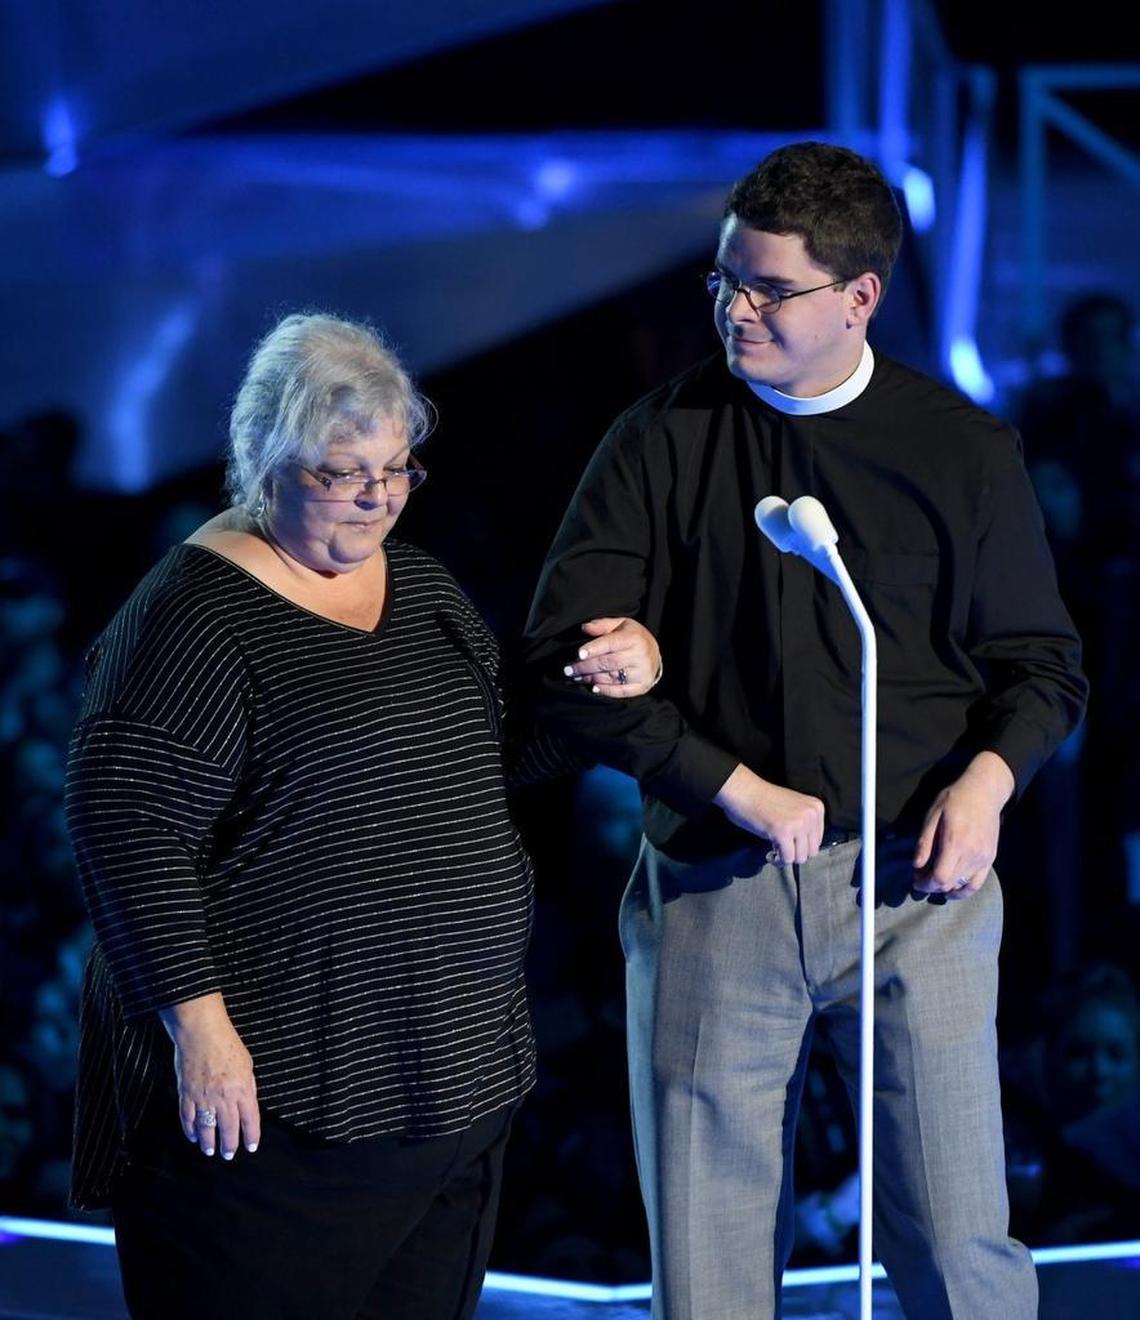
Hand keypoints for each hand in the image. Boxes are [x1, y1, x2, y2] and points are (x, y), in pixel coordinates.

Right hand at [159, 992, 260, 1158]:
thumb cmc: (227, 1044)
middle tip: (228, 1155)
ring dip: (208, 1142)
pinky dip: (190, 1129)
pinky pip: (187, 1117)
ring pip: (206, 1128)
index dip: (251, 1136)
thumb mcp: (247, 1064)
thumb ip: (247, 1086)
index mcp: (242, 1089)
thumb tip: (247, 1103)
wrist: (201, 1032)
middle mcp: (223, 1097)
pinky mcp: (186, 1094)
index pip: (249, 1119)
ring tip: (210, 1151)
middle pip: (228, 1129)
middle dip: (229, 1145)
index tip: (250, 1147)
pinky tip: (193, 1136)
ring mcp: (203, 1097)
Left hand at [562, 617, 662, 697]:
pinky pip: (621, 691)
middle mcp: (640, 656)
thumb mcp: (621, 624)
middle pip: (608, 663)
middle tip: (569, 669)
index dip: (593, 649)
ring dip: (591, 678)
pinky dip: (606, 690)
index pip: (610, 644)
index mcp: (634, 639)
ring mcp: (642, 673)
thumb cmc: (633, 637)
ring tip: (577, 677)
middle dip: (586, 667)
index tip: (578, 654)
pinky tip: (593, 687)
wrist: (654, 653)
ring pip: (612, 678)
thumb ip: (602, 625)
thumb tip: (585, 628)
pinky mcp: (642, 686)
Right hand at [714, 764, 824, 863]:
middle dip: (795, 852)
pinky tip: (770, 852)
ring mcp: (798, 824)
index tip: (790, 842)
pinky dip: (778, 859)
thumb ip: (803, 823)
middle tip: (781, 846)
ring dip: (786, 856)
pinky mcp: (783, 832)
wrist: (744, 790)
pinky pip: (787, 858)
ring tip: (775, 847)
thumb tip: (805, 848)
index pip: (817, 840)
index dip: (802, 844)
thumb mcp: (793, 808)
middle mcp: (811, 815)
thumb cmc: (763, 799)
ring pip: (800, 857)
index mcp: (816, 808)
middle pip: (812, 851)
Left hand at [912, 752, 1013, 899]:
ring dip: (947, 890)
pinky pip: (977, 883)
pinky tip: (953, 888)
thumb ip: (924, 843)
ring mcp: (984, 858)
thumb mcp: (932, 816)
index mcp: (955, 843)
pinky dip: (964, 889)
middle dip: (932, 887)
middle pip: (950, 885)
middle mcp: (972, 854)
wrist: (984, 792)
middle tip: (922, 880)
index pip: (940, 877)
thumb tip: (916, 866)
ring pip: (964, 887)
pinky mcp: (990, 859)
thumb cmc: (955, 800)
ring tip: (935, 883)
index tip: (916, 882)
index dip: (925, 884)